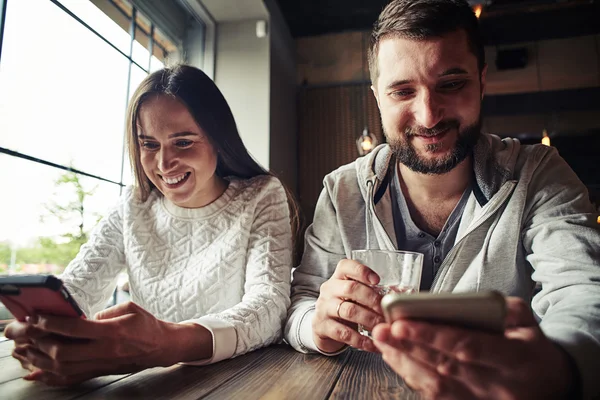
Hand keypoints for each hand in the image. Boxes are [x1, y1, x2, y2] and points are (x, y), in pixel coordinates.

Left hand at [6, 302, 211, 385]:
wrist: (162, 347)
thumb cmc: (147, 324)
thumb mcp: (129, 309)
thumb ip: (104, 312)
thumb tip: (82, 318)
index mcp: (113, 332)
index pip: (75, 328)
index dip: (52, 323)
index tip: (37, 317)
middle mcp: (105, 351)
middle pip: (64, 352)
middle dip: (40, 342)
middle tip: (25, 332)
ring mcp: (102, 364)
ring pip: (63, 368)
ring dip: (40, 359)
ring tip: (25, 348)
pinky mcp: (100, 371)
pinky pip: (70, 378)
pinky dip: (50, 376)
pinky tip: (36, 371)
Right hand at [312, 258, 383, 352]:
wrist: (322, 327)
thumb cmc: (345, 307)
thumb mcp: (353, 296)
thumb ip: (370, 292)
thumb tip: (399, 295)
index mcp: (338, 277)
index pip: (346, 266)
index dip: (362, 271)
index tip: (378, 280)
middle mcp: (329, 290)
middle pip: (351, 289)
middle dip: (372, 300)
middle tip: (387, 311)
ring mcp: (324, 308)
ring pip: (348, 311)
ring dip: (369, 320)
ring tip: (383, 327)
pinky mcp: (322, 326)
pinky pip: (343, 333)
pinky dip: (361, 340)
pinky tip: (373, 344)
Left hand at [372, 297, 575, 399]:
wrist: (551, 386)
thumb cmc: (532, 348)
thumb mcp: (529, 323)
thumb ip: (505, 309)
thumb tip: (467, 301)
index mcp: (516, 359)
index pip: (469, 346)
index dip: (434, 336)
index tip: (403, 323)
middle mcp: (497, 385)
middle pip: (445, 366)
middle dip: (409, 347)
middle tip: (381, 329)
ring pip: (435, 384)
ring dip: (404, 361)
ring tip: (381, 339)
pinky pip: (434, 395)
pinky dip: (411, 375)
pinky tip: (394, 356)